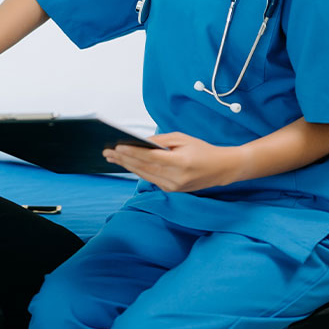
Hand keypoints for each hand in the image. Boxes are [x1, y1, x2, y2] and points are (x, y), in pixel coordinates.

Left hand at [103, 132, 243, 192]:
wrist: (222, 169)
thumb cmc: (202, 149)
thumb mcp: (182, 138)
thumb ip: (160, 141)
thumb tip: (138, 142)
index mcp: (181, 162)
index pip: (151, 157)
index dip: (132, 152)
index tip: (117, 146)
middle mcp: (176, 178)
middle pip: (144, 167)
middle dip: (124, 159)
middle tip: (107, 151)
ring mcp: (173, 187)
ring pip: (144, 175)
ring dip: (126, 165)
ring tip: (112, 157)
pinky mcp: (171, 190)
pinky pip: (150, 178)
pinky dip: (137, 170)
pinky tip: (126, 163)